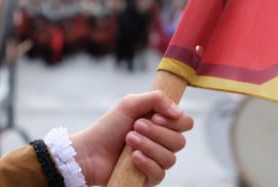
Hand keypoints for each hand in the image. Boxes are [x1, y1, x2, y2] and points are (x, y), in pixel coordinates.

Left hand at [69, 91, 192, 185]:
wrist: (91, 151)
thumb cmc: (109, 127)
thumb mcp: (130, 104)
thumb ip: (156, 99)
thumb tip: (178, 111)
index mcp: (161, 123)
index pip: (186, 123)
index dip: (175, 121)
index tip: (156, 117)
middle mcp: (162, 142)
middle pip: (180, 142)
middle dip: (157, 133)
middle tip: (135, 126)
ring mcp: (156, 161)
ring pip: (170, 158)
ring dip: (148, 146)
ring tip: (129, 140)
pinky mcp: (149, 178)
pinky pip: (160, 173)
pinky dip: (146, 163)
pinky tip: (133, 158)